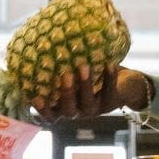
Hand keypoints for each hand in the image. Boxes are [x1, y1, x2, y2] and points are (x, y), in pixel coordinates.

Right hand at [33, 64, 153, 125]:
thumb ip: (59, 66)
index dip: (43, 110)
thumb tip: (39, 43)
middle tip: (65, 75)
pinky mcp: (111, 104)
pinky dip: (109, 77)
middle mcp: (78, 112)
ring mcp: (95, 110)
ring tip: (83, 66)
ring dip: (85, 85)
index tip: (36, 98)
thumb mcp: (73, 72)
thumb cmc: (89, 75)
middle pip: (69, 111)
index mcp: (66, 107)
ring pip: (88, 104)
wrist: (123, 85)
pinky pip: (109, 92)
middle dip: (66, 93)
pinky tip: (109, 63)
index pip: (51, 115)